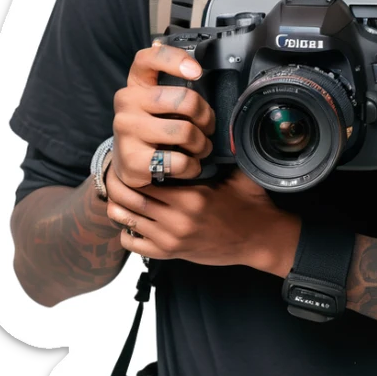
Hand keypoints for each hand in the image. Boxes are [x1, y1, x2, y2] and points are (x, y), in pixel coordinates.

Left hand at [106, 167, 300, 275]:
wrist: (260, 240)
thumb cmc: (250, 203)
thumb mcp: (241, 173)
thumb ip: (227, 150)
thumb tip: (216, 121)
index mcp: (192, 197)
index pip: (148, 178)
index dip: (134, 165)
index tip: (130, 154)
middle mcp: (177, 220)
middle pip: (130, 199)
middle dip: (118, 183)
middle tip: (116, 170)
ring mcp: (171, 240)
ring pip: (126, 220)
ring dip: (119, 205)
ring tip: (121, 191)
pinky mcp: (170, 254)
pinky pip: (133, 243)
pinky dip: (126, 230)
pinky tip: (134, 217)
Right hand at [110, 41, 216, 186]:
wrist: (127, 162)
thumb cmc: (152, 125)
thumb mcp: (158, 101)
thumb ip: (174, 84)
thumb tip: (197, 68)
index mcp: (137, 83)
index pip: (149, 58)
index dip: (175, 60)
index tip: (197, 71)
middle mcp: (127, 102)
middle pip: (184, 99)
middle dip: (206, 116)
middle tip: (208, 126)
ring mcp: (127, 130)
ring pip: (185, 132)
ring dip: (202, 144)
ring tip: (200, 147)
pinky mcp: (132, 160)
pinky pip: (179, 161)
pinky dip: (192, 166)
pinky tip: (189, 165)